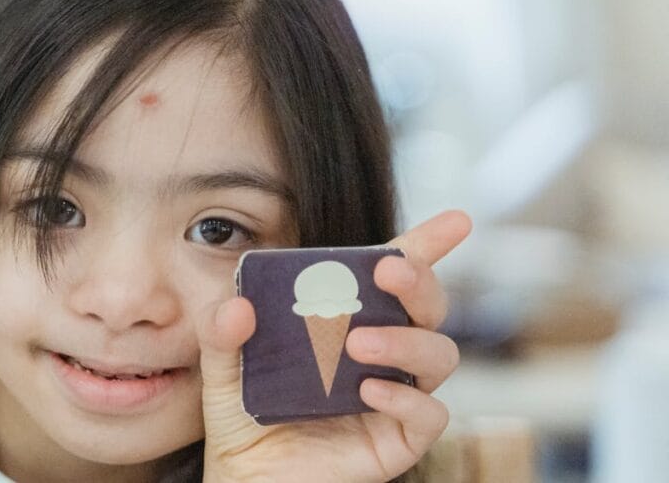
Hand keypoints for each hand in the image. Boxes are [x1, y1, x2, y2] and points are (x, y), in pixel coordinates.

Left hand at [197, 210, 470, 481]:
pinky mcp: (398, 439)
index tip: (456, 221)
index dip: (427, 244)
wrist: (245, 478)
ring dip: (406, 339)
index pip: (395, 276)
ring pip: (440, 355)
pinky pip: (430, 414)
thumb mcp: (222, 366)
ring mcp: (395, 394)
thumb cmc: (242, 415)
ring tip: (358, 344)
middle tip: (387, 273)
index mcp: (348, 319)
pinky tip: (368, 390)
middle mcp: (381, 351)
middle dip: (419, 281)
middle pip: (429, 306)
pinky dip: (406, 397)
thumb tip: (237, 304)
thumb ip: (221, 330)